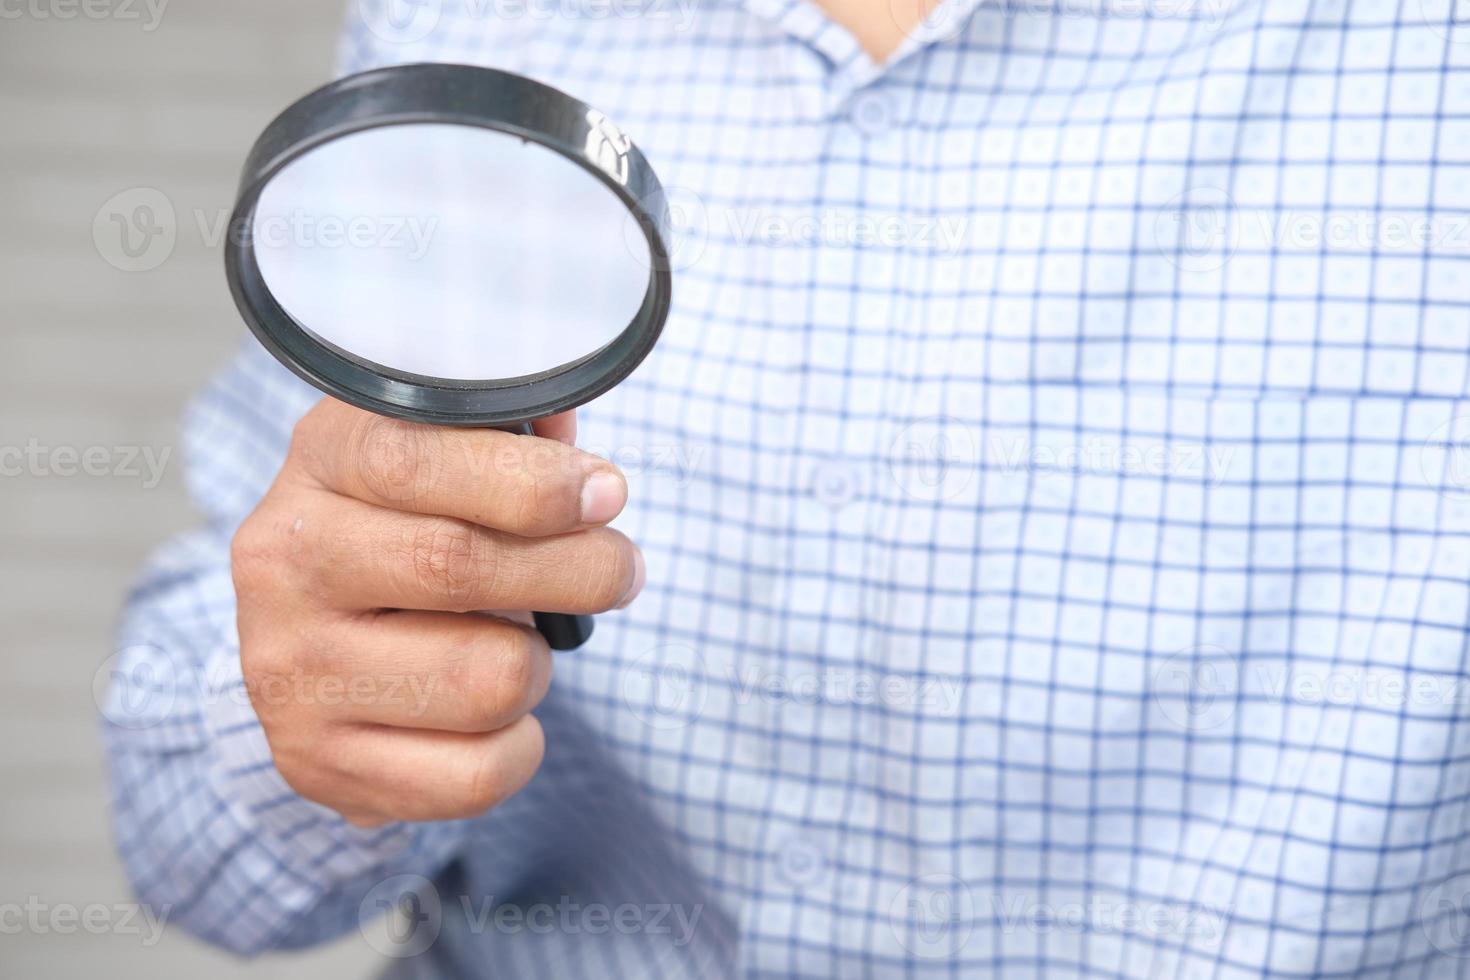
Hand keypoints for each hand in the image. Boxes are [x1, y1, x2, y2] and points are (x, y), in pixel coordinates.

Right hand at [230, 398, 642, 825]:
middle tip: (618, 570)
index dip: (531, 481)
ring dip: (536, 665)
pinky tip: (493, 716)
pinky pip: (478, 774)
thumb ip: (516, 437)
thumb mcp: (443, 454)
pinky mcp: (317, 763)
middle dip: (578, 568)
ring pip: (490, 679)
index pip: (417, 459)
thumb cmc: (411, 528)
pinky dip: (519, 747)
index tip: (607, 493)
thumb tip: (587, 466)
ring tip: (513, 646)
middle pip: (457, 566)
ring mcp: (290, 672)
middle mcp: (284, 563)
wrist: (313, 642)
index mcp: (319, 462)